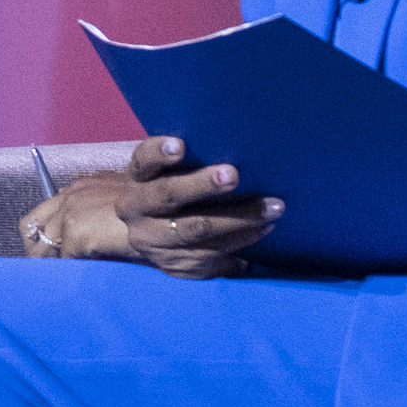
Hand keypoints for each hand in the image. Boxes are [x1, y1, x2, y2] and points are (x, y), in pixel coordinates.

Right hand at [19, 134, 279, 278]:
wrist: (139, 234)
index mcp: (135, 181)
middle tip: (234, 174)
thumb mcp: (163, 175)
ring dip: (237, 220)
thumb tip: (234, 141)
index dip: (159, 152)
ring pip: (193, 231)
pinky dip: (238, 245)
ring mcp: (152, 241)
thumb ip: (185, 162)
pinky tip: (261, 232)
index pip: (143, 162)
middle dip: (202, 186)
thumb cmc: (165, 192)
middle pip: (168, 197)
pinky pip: (206, 258)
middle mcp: (137, 210)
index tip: (180, 145)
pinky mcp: (170, 264)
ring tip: (271, 210)